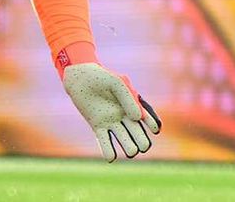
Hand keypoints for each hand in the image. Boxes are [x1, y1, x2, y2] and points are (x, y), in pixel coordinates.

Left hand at [57, 44, 160, 161]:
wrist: (79, 77)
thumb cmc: (101, 77)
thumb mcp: (117, 84)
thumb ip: (129, 99)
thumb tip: (138, 119)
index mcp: (133, 105)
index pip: (147, 118)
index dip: (153, 124)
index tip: (155, 129)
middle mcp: (124, 116)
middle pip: (136, 132)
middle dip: (141, 140)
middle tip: (143, 147)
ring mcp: (111, 121)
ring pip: (123, 138)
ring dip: (128, 146)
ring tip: (131, 153)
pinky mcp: (98, 125)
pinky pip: (104, 139)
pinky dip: (108, 149)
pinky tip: (111, 158)